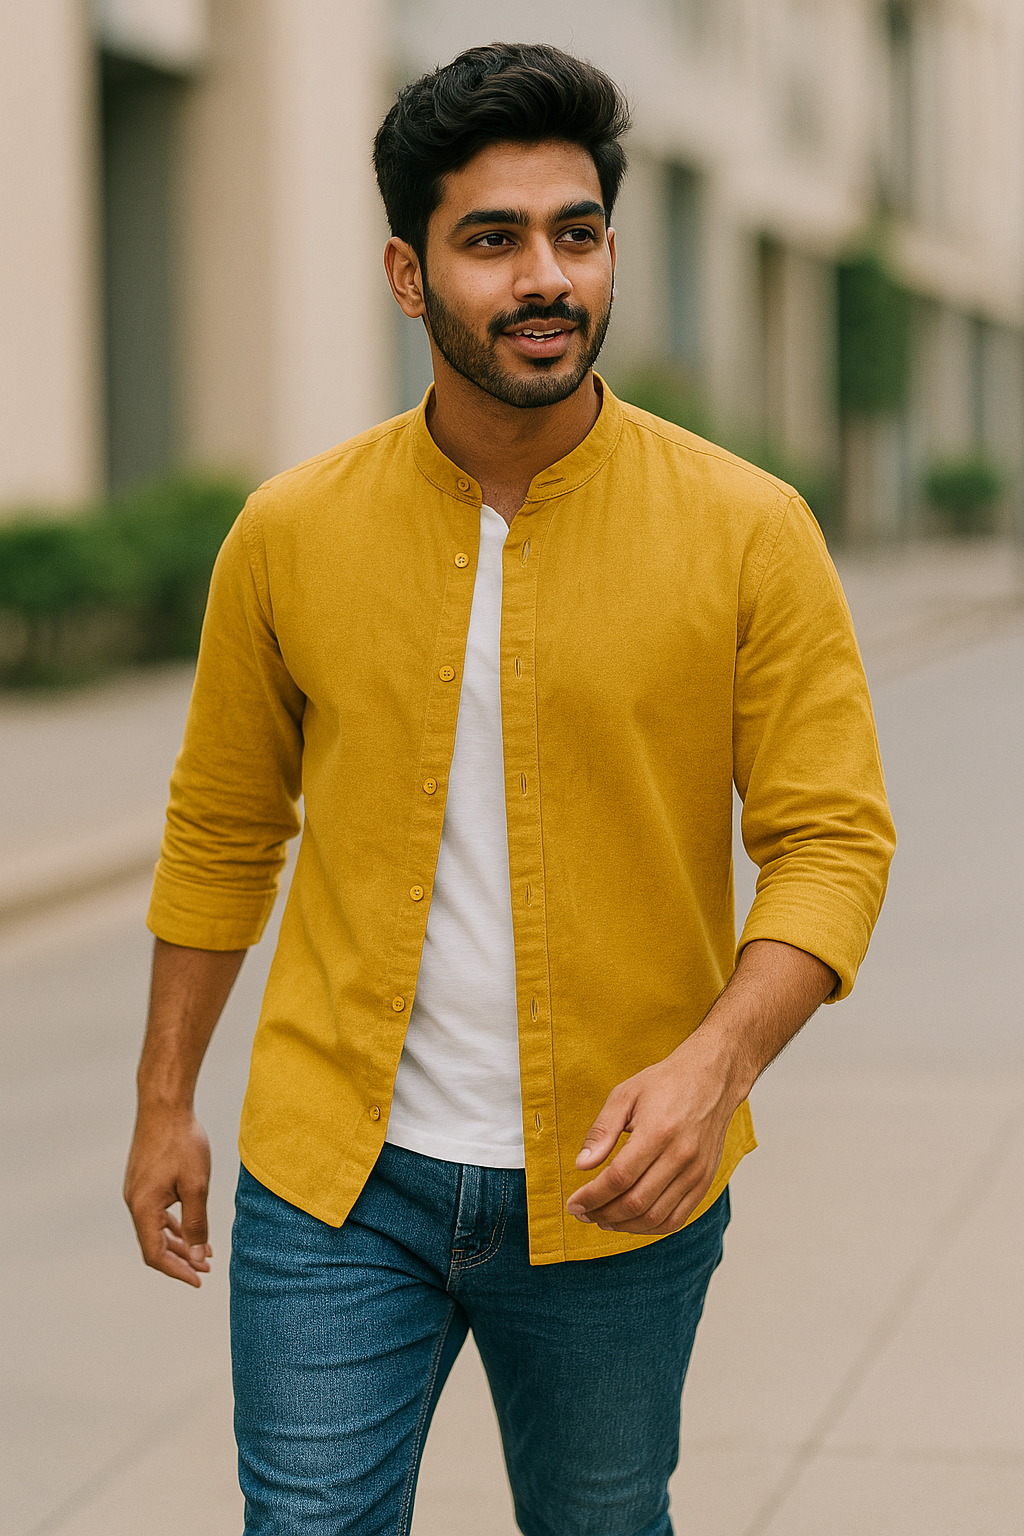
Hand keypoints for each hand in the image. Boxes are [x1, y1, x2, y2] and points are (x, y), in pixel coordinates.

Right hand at [124, 1108, 212, 1286]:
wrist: (164, 1105)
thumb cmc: (182, 1142)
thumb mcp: (196, 1186)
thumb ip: (197, 1224)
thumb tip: (199, 1258)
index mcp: (143, 1208)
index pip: (155, 1254)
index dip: (177, 1271)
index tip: (199, 1280)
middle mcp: (134, 1202)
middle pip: (155, 1244)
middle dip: (181, 1259)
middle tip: (206, 1269)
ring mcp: (137, 1191)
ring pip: (156, 1228)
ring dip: (179, 1242)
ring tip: (205, 1252)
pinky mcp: (143, 1180)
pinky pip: (156, 1212)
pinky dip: (174, 1224)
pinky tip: (190, 1227)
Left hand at [565, 1032, 736, 1234]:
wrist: (711, 1079)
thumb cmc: (666, 1084)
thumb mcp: (625, 1095)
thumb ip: (602, 1131)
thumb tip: (582, 1166)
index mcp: (657, 1131)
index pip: (619, 1178)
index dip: (592, 1197)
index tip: (574, 1204)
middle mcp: (681, 1155)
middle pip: (635, 1202)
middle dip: (603, 1214)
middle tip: (584, 1213)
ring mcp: (696, 1172)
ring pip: (655, 1217)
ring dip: (624, 1225)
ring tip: (603, 1219)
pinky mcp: (705, 1180)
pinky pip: (677, 1218)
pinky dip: (650, 1228)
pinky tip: (632, 1221)